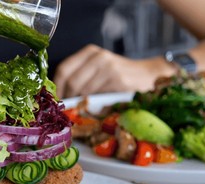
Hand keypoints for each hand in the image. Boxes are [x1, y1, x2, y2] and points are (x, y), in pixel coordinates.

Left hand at [53, 44, 175, 98]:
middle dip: (67, 98)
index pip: (64, 69)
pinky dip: (93, 106)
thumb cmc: (118, 77)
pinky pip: (98, 97)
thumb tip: (58, 99)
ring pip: (83, 90)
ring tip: (82, 109)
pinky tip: (95, 108)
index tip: (55, 100)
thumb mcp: (97, 70)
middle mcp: (99, 57)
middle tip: (67, 109)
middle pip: (71, 81)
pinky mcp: (119, 81)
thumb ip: (79, 79)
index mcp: (90, 53)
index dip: (57, 87)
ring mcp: (109, 68)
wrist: (149, 76)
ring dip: (80, 104)